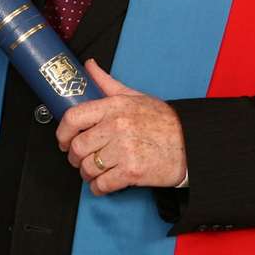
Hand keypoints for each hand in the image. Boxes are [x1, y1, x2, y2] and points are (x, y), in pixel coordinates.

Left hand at [55, 60, 186, 194]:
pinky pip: (103, 184)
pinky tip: (102, 184)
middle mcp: (117, 127)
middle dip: (74, 157)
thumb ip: (107, 83)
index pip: (73, 117)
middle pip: (78, 147)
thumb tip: (89, 66)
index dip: (62, 132)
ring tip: (93, 172)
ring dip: (86, 174)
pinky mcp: (132, 171)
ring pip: (88, 167)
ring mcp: (124, 150)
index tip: (63, 140)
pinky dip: (98, 188)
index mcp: (114, 106)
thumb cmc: (164, 121)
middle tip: (79, 159)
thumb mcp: (135, 96)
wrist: (192, 143)